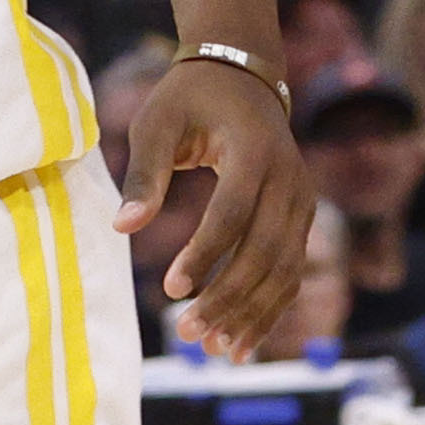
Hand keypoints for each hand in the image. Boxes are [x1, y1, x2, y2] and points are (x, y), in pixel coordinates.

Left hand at [129, 58, 311, 356]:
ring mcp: (302, 199)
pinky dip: (270, 309)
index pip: (234, 213)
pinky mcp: (301, 217)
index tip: (170, 289)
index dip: (205, 254)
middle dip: (228, 297)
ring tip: (215, 349)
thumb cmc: (189, 99)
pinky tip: (242, 343)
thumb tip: (123, 228)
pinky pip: (291, 271)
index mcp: (255, 151)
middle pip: (266, 250)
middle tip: (188, 334)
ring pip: (285, 269)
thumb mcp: (157, 123)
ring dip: (252, 313)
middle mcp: (289, 177)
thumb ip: (144, 174)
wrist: (244, 75)